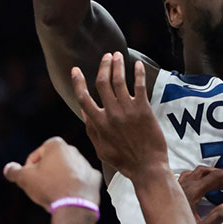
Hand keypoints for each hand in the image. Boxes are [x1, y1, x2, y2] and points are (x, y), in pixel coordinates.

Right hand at [3, 137, 101, 209]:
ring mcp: (85, 164)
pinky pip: (79, 181)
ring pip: (66, 172)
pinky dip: (73, 188)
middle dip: (44, 175)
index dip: (28, 170)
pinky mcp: (94, 177)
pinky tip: (68, 197)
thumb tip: (8, 168)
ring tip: (54, 195)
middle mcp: (73, 150)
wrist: (75, 206)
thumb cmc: (49, 188)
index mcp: (56, 145)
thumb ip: (14, 172)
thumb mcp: (25, 179)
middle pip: (51, 163)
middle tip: (41, 189)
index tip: (30, 182)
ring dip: (58, 181)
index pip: (35, 157)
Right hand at [74, 53, 165, 178]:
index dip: (78, 82)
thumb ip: (91, 129)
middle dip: (103, 66)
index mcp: (98, 123)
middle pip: (103, 83)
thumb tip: (84, 111)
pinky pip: (139, 86)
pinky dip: (137, 73)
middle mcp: (111, 114)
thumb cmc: (123, 161)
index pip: (83, 98)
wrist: (147, 167)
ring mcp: (127, 111)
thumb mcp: (100, 148)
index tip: (75, 70)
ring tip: (117, 56)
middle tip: (106, 56)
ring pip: (119, 81)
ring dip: (117, 65)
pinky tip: (137, 65)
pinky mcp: (143, 109)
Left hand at [178, 165, 222, 223]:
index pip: (216, 178)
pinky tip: (209, 185)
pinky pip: (192, 175)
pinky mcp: (176, 188)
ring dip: (217, 177)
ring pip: (202, 173)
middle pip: (212, 175)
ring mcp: (179, 185)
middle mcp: (185, 184)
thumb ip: (215, 219)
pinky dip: (205, 177)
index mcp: (191, 192)